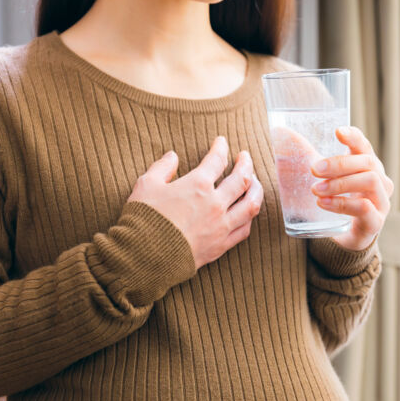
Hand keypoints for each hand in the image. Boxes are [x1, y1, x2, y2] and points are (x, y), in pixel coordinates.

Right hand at [128, 136, 263, 268]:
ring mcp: (221, 226)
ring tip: (255, 182)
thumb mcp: (146, 185)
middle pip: (242, 179)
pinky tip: (248, 212)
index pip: (217, 160)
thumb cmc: (143, 220)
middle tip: (245, 157)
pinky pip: (244, 229)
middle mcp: (215, 204)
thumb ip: (162, 168)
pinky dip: (249, 217)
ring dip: (256, 189)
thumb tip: (172, 156)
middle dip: (246, 164)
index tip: (221, 142)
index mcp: (198, 185)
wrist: (144, 257)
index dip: (221, 147)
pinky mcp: (221, 246)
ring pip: (251, 204)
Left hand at [310, 126, 393, 250]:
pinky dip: (342, 203)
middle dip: (340, 163)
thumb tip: (280, 131)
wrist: (342, 240)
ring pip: (370, 182)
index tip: (337, 132)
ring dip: (340, 183)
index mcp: (367, 167)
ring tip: (316, 189)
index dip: (353, 137)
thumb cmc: (333, 202)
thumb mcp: (321, 179)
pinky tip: (322, 203)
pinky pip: (364, 208)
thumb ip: (304, 157)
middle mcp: (380, 181)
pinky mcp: (375, 222)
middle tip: (314, 169)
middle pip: (367, 162)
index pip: (364, 146)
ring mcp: (381, 202)